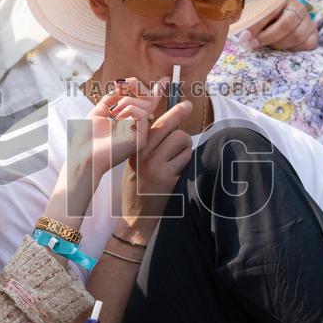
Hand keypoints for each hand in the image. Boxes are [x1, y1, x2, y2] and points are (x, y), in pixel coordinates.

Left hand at [70, 77, 161, 176]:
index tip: (165, 80)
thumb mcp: (98, 112)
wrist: (83, 155)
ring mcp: (140, 134)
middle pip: (148, 101)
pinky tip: (117, 119)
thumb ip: (111, 99)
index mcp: (128, 123)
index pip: (146, 104)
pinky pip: (141, 113)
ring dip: (125, 102)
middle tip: (123, 84)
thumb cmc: (87, 138)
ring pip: (144, 105)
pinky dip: (128, 110)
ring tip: (113, 113)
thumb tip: (122, 86)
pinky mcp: (141, 139)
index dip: (156, 91)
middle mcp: (136, 128)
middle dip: (136, 87)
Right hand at [119, 99, 193, 243]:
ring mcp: (159, 169)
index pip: (157, 125)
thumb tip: (171, 126)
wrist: (135, 218)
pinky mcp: (171, 181)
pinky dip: (186, 167)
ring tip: (174, 165)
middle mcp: (146, 157)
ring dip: (185, 152)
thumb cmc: (137, 189)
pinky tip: (176, 177)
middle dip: (182, 134)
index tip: (186, 103)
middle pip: (175, 132)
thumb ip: (147, 146)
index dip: (174, 112)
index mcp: (136, 151)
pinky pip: (187, 163)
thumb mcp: (135, 164)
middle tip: (186, 116)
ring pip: (185, 146)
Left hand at [237, 0, 317, 51]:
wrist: (284, 15)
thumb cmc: (265, 15)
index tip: (244, 38)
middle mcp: (298, 7)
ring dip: (279, 45)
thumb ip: (249, 19)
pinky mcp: (314, 33)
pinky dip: (294, 49)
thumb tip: (238, 30)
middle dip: (267, 38)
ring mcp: (308, 20)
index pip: (270, 12)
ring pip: (297, 36)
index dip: (256, 27)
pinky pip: (308, 44)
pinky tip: (283, 48)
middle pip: (286, 25)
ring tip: (268, 45)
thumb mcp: (257, 12)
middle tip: (253, 45)